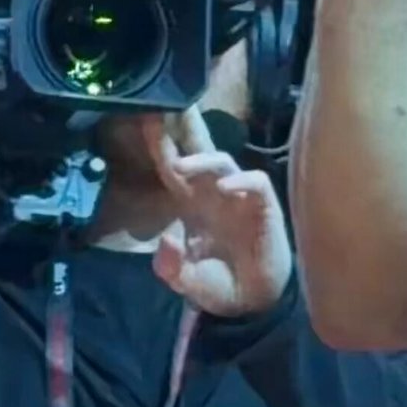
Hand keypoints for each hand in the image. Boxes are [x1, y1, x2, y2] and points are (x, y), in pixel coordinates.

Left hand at [150, 105, 291, 316]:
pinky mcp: (263, 208)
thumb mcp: (185, 281)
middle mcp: (213, 192)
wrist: (251, 305)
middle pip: (198, 149)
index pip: (172, 164)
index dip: (160, 142)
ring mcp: (239, 197)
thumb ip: (170, 266)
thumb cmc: (217, 285)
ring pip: (222, 162)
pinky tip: (226, 187)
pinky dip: (242, 181)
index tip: (143, 114)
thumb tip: (169, 239)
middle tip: (170, 101)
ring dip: (203, 159)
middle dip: (185, 124)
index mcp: (190, 202)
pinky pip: (255, 183)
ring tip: (185, 165)